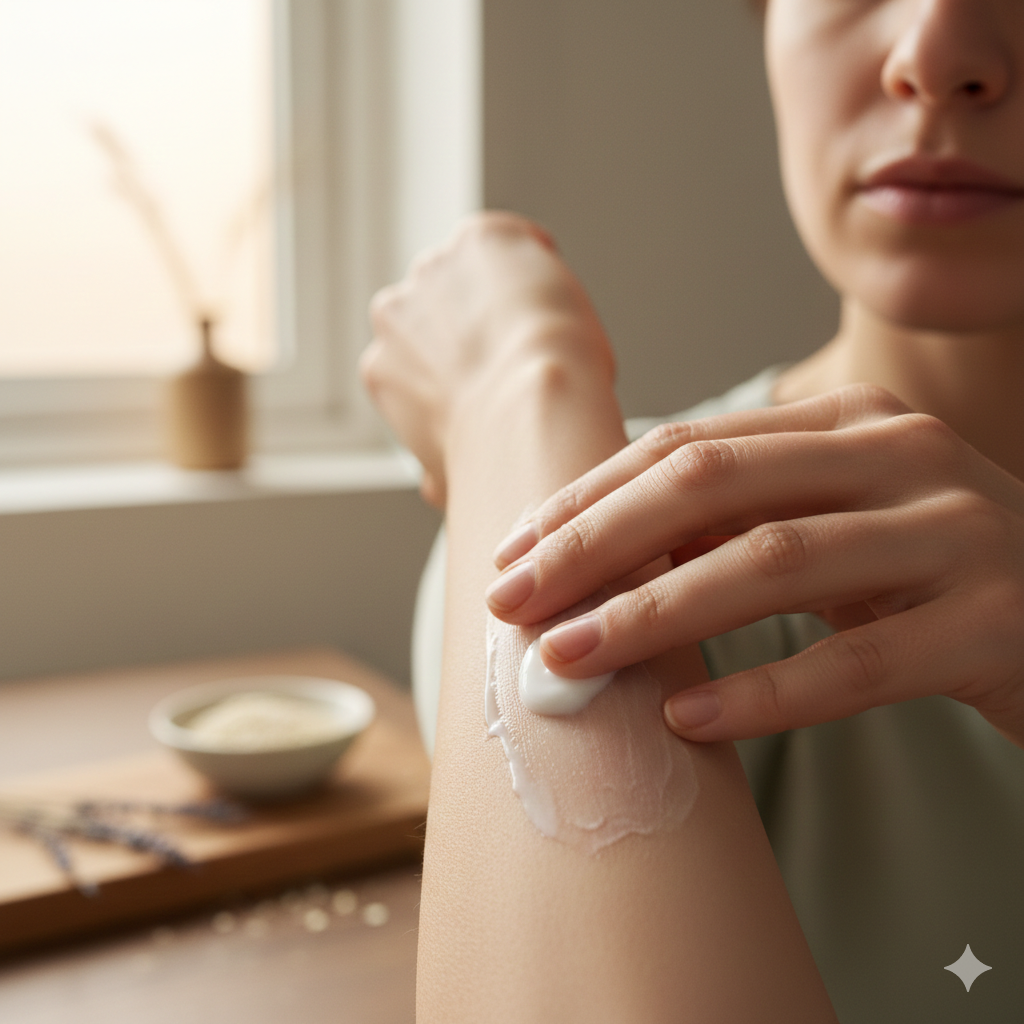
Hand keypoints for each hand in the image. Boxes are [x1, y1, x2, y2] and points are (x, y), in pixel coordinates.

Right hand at [361, 212, 615, 506]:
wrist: (531, 405)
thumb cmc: (499, 447)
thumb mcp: (449, 475)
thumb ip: (437, 468)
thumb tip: (437, 487)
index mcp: (381, 369)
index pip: (415, 354)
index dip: (455, 366)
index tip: (485, 380)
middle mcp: (394, 313)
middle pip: (435, 309)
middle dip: (469, 325)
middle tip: (514, 354)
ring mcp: (434, 269)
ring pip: (470, 274)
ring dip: (499, 292)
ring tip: (541, 327)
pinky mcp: (478, 238)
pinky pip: (508, 242)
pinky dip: (534, 258)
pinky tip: (555, 293)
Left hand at [483, 384, 1023, 747]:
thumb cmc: (930, 574)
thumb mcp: (832, 528)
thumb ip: (736, 526)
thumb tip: (599, 563)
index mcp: (849, 421)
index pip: (688, 448)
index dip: (589, 499)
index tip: (515, 552)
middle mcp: (901, 455)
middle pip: (710, 486)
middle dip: (594, 545)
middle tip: (513, 602)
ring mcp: (955, 532)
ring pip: (771, 562)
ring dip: (653, 615)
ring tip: (569, 660)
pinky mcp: (996, 622)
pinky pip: (855, 662)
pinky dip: (761, 692)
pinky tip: (688, 719)